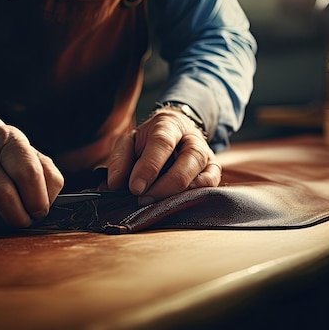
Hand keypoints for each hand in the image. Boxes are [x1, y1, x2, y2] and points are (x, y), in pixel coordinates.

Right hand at [0, 125, 63, 227]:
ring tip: (11, 213)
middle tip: (27, 219)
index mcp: (10, 141)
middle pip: (3, 195)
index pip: (27, 173)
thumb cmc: (8, 158)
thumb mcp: (31, 156)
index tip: (41, 210)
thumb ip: (47, 176)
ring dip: (5, 221)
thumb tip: (49, 203)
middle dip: (21, 216)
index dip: (38, 199)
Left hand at [106, 108, 221, 205]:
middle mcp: (193, 138)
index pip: (162, 143)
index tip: (135, 188)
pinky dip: (197, 195)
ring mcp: (206, 155)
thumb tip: (115, 184)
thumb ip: (120, 160)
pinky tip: (178, 202)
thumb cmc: (150, 141)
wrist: (174, 134)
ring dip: (180, 194)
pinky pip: (212, 185)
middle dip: (165, 185)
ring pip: (204, 175)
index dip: (149, 166)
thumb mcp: (130, 142)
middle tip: (144, 200)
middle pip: (189, 159)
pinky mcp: (213, 170)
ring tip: (159, 205)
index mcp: (169, 125)